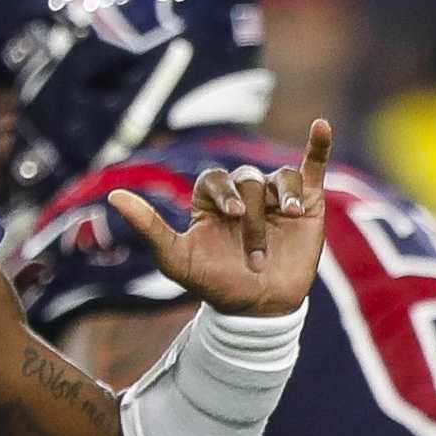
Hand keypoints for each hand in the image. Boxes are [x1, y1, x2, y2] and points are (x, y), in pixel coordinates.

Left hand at [108, 121, 330, 316]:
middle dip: (251, 214)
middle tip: (253, 248)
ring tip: (285, 217)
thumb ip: (147, 226)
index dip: (222, 190)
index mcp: (211, 202)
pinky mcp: (307, 203)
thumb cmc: (213, 282)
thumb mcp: (175, 258)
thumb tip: (113, 196)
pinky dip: (319, 146)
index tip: (229, 214)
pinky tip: (321, 126)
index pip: (214, 177)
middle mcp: (243, 194)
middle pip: (247, 180)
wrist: (257, 308)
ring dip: (280, 197)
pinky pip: (312, 167)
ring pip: (278, 178)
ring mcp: (274, 197)